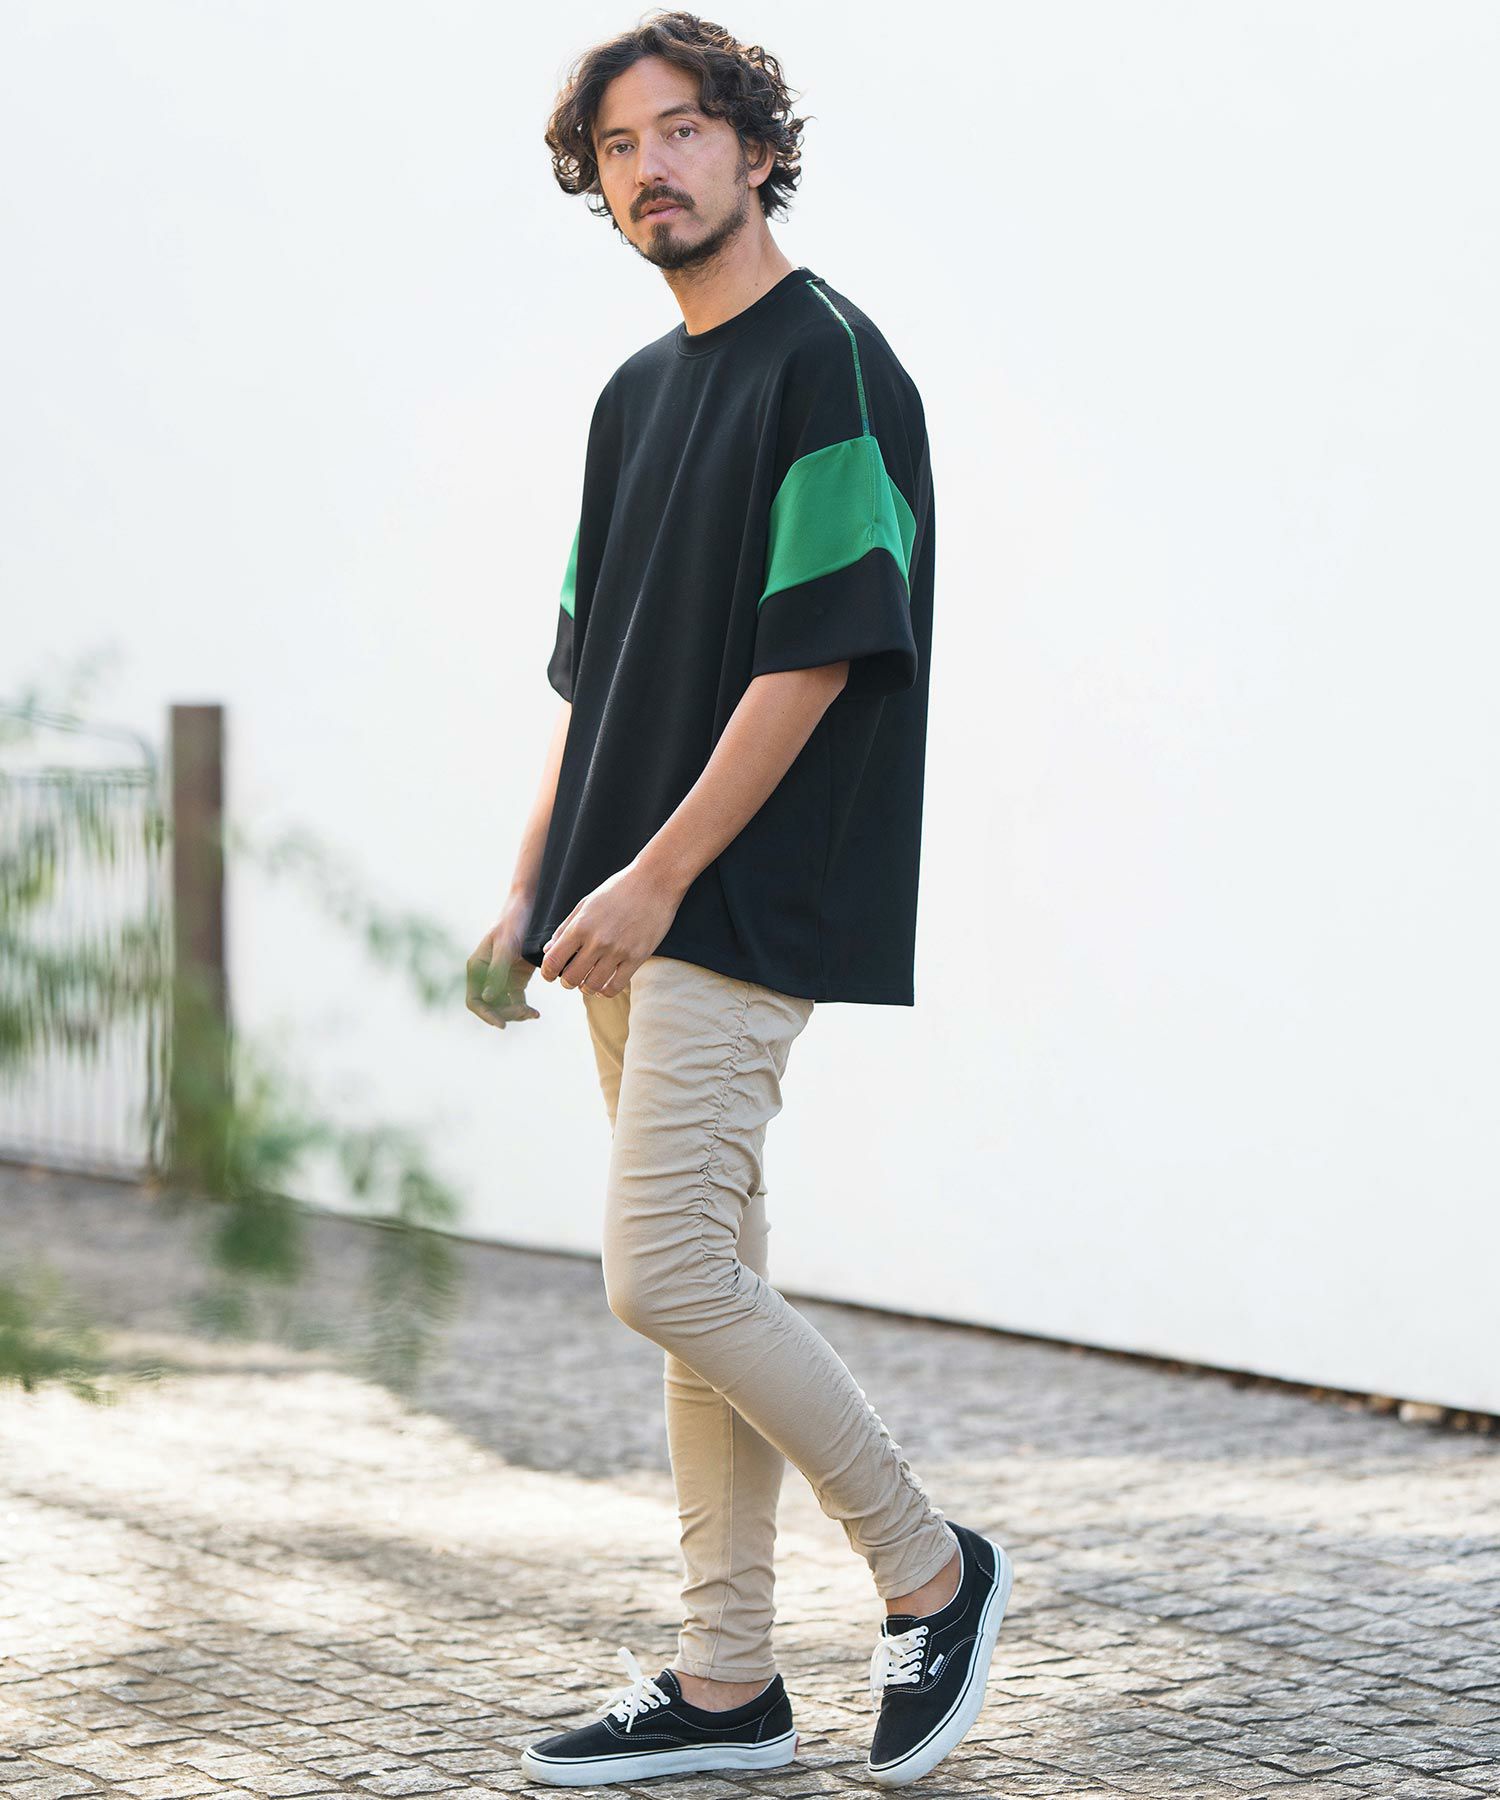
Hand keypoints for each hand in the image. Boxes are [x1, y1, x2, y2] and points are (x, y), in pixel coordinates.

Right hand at [466, 909, 541, 1029]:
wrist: (529, 908)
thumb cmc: (514, 923)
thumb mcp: (506, 946)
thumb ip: (497, 972)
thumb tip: (488, 998)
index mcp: (477, 968)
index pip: (474, 1000)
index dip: (486, 1015)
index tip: (502, 1024)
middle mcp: (485, 975)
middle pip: (490, 1006)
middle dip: (506, 1013)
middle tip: (526, 1013)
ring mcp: (501, 978)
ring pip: (504, 1006)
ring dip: (516, 1013)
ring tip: (533, 1014)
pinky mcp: (515, 979)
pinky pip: (516, 1000)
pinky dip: (524, 1008)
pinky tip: (535, 1013)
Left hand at [540, 858, 683, 995]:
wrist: (655, 881)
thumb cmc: (619, 889)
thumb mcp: (586, 903)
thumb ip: (565, 928)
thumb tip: (548, 950)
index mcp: (580, 925)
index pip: (553, 960)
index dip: (547, 973)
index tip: (550, 974)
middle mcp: (597, 941)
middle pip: (571, 978)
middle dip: (566, 982)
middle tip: (570, 978)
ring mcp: (618, 950)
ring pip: (592, 986)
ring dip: (585, 988)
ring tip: (588, 981)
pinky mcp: (637, 957)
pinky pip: (616, 986)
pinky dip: (606, 990)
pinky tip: (605, 983)